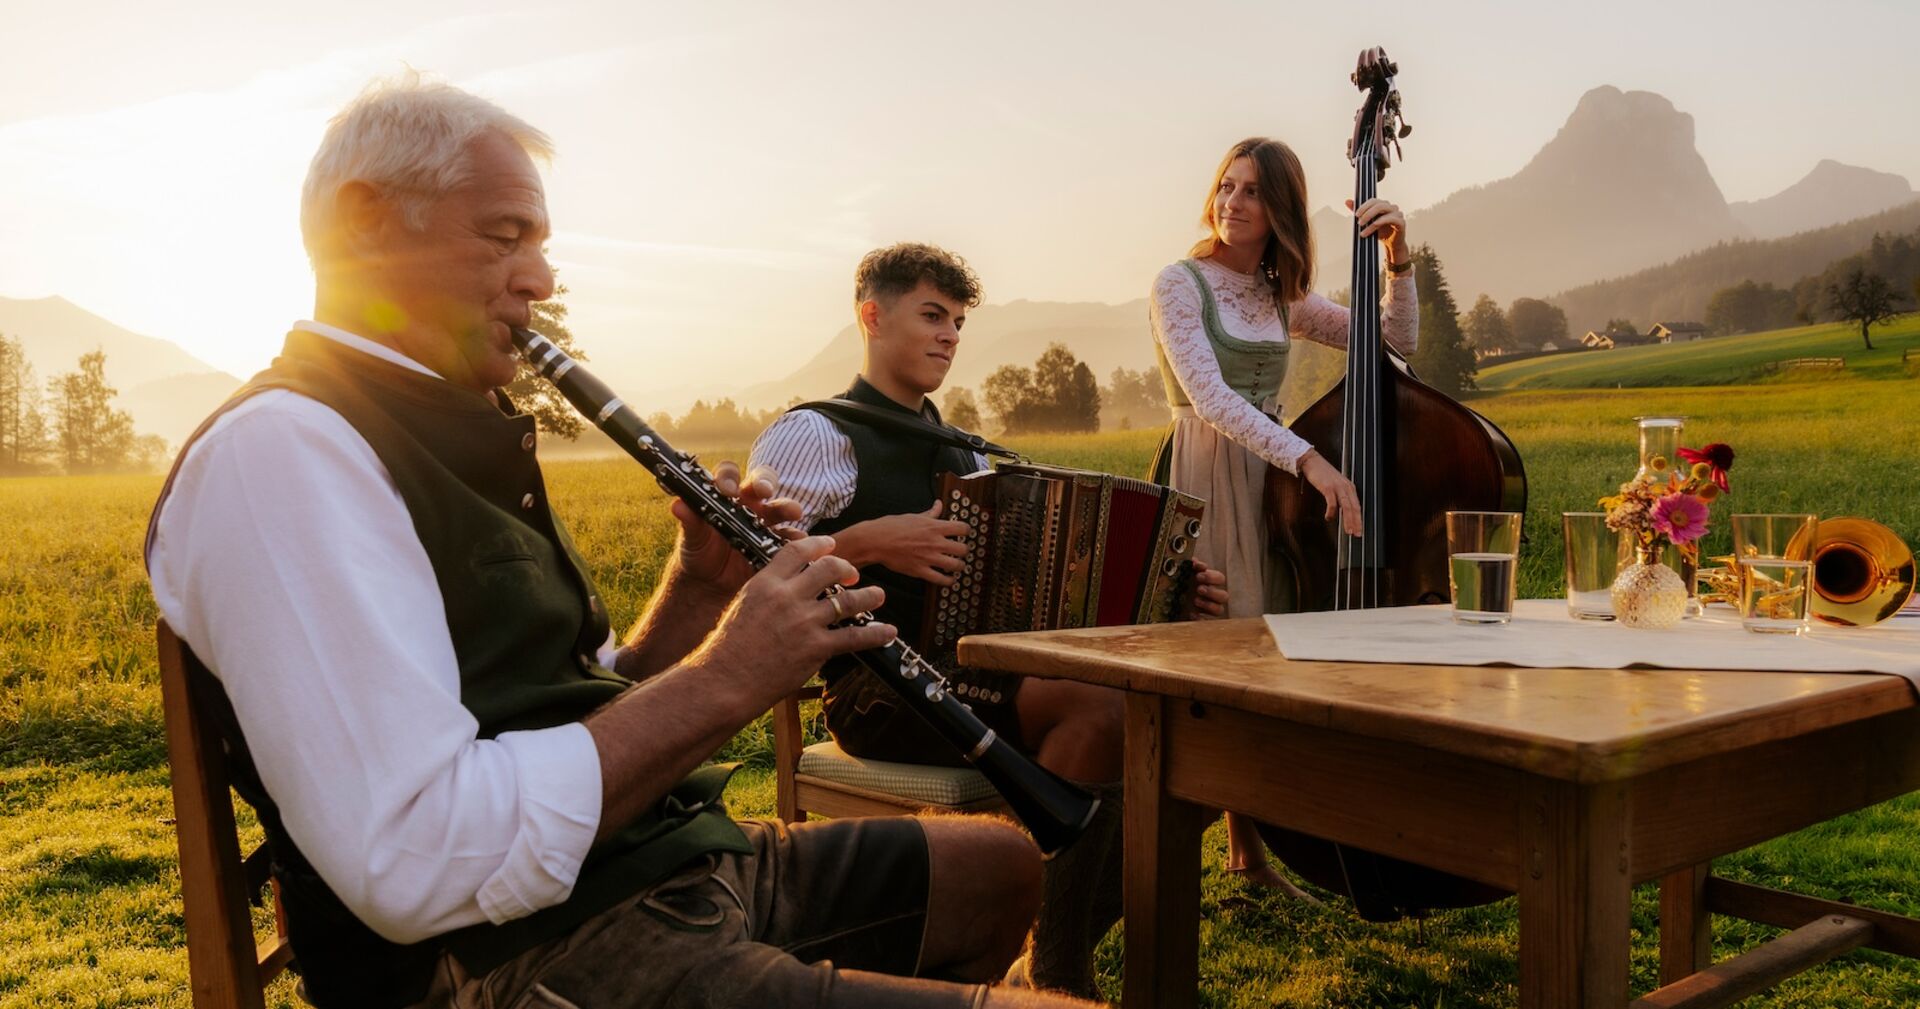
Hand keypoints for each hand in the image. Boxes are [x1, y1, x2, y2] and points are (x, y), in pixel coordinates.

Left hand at [673, 461, 803, 594]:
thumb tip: (678, 505)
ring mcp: (765, 522)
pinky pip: (789, 538)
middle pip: (762, 481)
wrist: (708, 581)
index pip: (729, 473)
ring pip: (781, 507)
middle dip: (765, 482)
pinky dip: (795, 539)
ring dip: (788, 507)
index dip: (729, 477)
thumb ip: (688, 520)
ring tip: (793, 513)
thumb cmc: (697, 550)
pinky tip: (798, 542)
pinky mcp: (775, 543)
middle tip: (764, 491)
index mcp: (726, 495)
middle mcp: (748, 503)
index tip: (727, 489)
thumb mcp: (691, 536)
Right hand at [693, 535, 895, 694]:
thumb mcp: (743, 605)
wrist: (724, 681)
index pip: (799, 550)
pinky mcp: (817, 648)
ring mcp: (804, 622)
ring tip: (878, 595)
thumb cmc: (728, 648)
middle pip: (829, 568)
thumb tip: (787, 584)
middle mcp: (788, 597)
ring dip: (868, 596)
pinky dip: (876, 633)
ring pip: (848, 601)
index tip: (830, 546)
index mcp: (766, 582)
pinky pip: (854, 637)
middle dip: (846, 568)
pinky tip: (888, 631)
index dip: (819, 545)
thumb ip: (767, 591)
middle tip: (853, 573)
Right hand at [859, 502, 971, 586]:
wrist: (875, 541)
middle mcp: (935, 542)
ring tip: (956, 565)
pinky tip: (949, 578)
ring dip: (959, 566)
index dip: (966, 531)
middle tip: (960, 551)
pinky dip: (948, 580)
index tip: (963, 534)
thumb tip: (939, 504)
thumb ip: (930, 513)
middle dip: (964, 551)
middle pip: (964, 549)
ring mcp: (929, 558)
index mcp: (934, 527)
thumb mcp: (913, 516)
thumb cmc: (892, 527)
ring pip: (956, 565)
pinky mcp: (921, 571)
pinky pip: (942, 579)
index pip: (963, 528)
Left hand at [1182, 560, 1228, 619]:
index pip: (1219, 579)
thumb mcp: (1180, 574)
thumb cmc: (1176, 584)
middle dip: (1212, 591)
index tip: (1199, 574)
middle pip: (1224, 596)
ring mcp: (1206, 609)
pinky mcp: (1200, 619)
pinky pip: (1207, 622)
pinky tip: (1191, 614)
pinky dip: (1201, 619)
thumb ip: (1188, 567)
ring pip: (1220, 609)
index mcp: (1208, 583)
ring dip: (1209, 605)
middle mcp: (1210, 596)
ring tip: (1195, 601)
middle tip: (1199, 588)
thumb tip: (1193, 560)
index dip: (1211, 577)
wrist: (1164, 601)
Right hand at [1299, 450, 1363, 537]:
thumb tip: (1341, 510)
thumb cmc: (1322, 473)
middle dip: (1356, 523)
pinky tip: (1328, 518)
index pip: (1357, 506)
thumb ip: (1340, 496)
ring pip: (1347, 507)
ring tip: (1348, 531)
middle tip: (1356, 534)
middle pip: (1354, 508)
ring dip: (1348, 520)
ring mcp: (1337, 487)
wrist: (1312, 461)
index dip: (1358, 519)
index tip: (1358, 530)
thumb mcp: (1335, 485)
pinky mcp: (1328, 487)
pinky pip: (1332, 503)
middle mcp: (1346, 487)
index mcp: (1349, 487)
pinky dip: (1331, 512)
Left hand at [1346, 197, 1409, 266]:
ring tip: (1363, 229)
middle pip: (1379, 204)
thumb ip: (1359, 211)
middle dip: (1367, 213)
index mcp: (1383, 205)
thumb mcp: (1367, 222)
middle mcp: (1391, 207)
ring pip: (1383, 211)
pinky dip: (1381, 221)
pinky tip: (1374, 225)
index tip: (1356, 214)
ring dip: (1371, 220)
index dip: (1364, 206)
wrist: (1390, 244)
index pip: (1373, 200)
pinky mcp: (1401, 222)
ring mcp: (1398, 214)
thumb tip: (1347, 201)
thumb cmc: (1380, 231)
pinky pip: (1391, 218)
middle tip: (1359, 222)